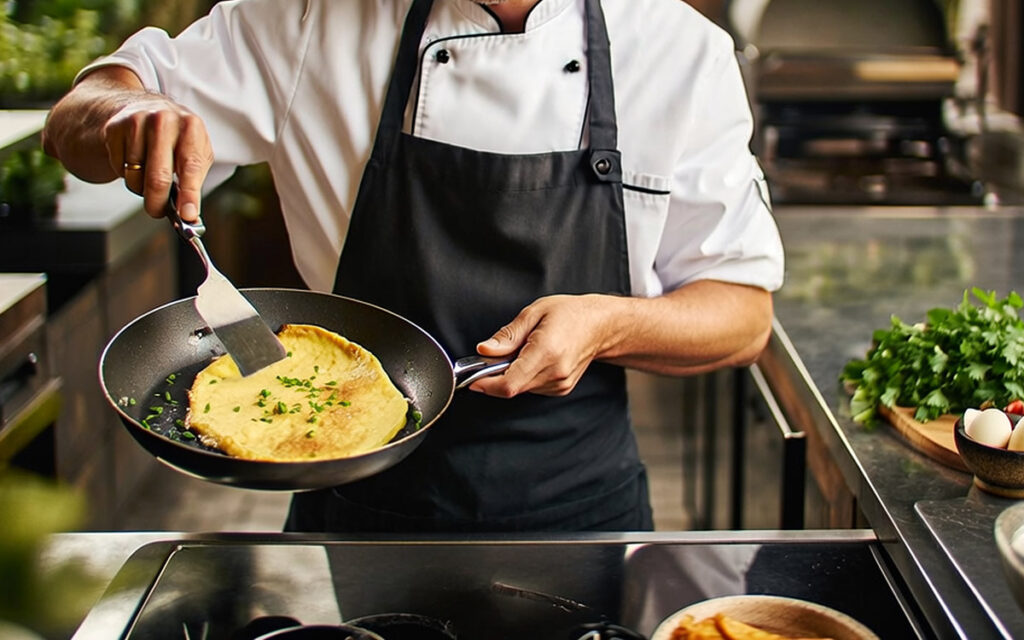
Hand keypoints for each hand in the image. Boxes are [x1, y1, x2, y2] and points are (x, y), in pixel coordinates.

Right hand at [43, 66, 213, 221]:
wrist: (142, 107)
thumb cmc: (176, 138)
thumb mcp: (195, 151)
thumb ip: (194, 180)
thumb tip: (189, 214)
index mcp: (191, 126)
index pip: (191, 166)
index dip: (189, 194)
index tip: (188, 215)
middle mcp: (163, 120)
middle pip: (158, 177)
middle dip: (158, 202)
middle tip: (158, 212)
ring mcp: (136, 121)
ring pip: (135, 176)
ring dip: (141, 187)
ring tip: (149, 173)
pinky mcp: (114, 128)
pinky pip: (119, 168)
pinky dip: (127, 174)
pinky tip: (135, 160)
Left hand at [470, 294, 616, 397]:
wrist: (600, 325)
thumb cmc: (570, 314)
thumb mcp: (534, 312)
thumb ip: (507, 335)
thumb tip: (484, 350)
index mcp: (547, 352)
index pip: (510, 383)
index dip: (486, 385)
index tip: (472, 380)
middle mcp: (555, 373)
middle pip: (512, 388)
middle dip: (495, 377)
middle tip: (494, 357)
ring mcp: (559, 384)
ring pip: (521, 389)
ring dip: (511, 376)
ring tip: (521, 352)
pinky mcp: (561, 389)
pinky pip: (532, 388)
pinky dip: (524, 377)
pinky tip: (532, 359)